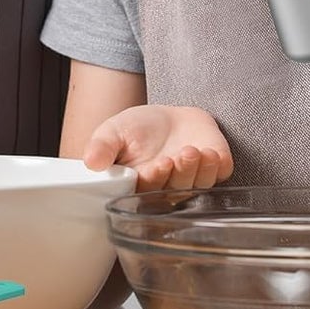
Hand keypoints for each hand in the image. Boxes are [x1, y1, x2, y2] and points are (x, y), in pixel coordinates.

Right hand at [81, 104, 232, 192]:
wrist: (169, 116)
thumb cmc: (139, 128)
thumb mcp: (113, 131)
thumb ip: (102, 146)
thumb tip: (90, 162)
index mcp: (140, 186)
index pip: (147, 192)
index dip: (154, 181)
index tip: (156, 165)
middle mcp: (167, 189)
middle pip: (175, 192)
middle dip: (178, 175)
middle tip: (176, 156)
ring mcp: (193, 182)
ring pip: (198, 186)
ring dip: (197, 170)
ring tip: (193, 150)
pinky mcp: (215, 171)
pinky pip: (219, 175)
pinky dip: (217, 166)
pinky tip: (211, 152)